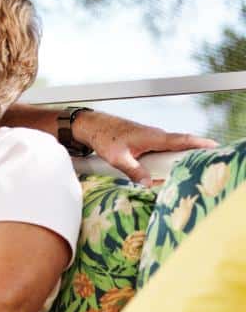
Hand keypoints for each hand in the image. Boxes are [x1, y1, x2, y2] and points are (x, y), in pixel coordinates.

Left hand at [75, 111, 216, 184]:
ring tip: (191, 171)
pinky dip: (169, 159)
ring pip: (173, 149)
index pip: (182, 140)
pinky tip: (169, 171)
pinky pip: (164, 151)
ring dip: (181, 158)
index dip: (199, 143)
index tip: (215, 147)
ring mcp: (153, 138)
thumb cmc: (105, 138)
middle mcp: (157, 136)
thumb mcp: (118, 158)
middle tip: (207, 165)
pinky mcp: (148, 142)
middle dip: (195, 154)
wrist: (94, 127)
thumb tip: (148, 184)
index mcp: (153, 137)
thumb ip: (134, 171)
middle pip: (182, 146)